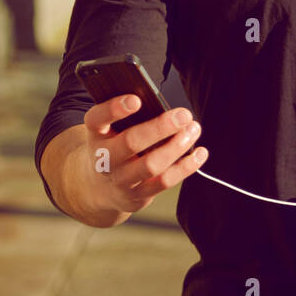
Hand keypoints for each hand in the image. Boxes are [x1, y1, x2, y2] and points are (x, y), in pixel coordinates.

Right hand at [80, 95, 207, 216]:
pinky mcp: (139, 195)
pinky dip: (186, 167)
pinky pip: (165, 182)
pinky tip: (199, 153)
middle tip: (183, 115)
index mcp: (96, 134)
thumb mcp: (109, 129)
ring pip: (151, 164)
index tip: (137, 100)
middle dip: (160, 128)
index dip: (115, 109)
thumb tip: (160, 103)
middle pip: (131, 142)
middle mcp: (104, 158)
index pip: (97, 118)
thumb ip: (127, 115)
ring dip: (176, 146)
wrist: (100, 187)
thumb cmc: (113, 145)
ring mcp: (121, 180)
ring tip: (193, 130)